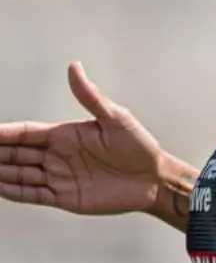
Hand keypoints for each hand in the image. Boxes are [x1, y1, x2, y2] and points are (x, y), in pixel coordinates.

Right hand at [0, 62, 163, 214]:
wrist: (154, 180)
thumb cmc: (139, 146)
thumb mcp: (116, 118)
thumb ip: (91, 96)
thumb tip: (74, 66)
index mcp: (64, 134)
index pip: (24, 133)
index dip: (2, 133)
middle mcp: (57, 155)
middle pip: (15, 153)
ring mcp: (59, 176)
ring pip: (19, 173)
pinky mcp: (64, 196)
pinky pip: (33, 194)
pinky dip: (13, 191)